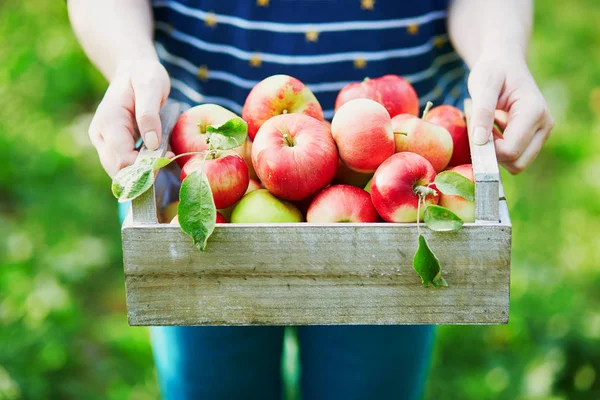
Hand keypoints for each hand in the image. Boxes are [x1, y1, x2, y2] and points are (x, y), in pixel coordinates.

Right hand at [88, 60, 170, 176]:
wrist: (133, 70)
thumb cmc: (144, 75)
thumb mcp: (151, 86)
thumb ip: (149, 113)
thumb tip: (152, 144)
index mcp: (108, 121)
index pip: (121, 158)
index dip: (145, 165)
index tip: (167, 156)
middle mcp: (100, 135)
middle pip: (117, 170)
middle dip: (143, 173)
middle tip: (167, 161)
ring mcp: (103, 142)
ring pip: (118, 172)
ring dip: (141, 173)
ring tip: (162, 159)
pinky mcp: (110, 146)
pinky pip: (123, 166)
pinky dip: (139, 168)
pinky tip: (156, 159)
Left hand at [468, 50, 553, 173]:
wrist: (505, 62)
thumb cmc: (493, 70)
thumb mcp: (483, 85)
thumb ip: (482, 113)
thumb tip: (480, 142)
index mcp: (534, 112)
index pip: (511, 150)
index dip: (488, 149)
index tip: (476, 131)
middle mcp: (544, 125)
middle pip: (517, 163)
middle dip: (494, 154)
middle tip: (483, 131)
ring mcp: (542, 133)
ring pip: (517, 163)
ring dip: (497, 152)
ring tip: (489, 128)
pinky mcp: (535, 137)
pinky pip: (516, 157)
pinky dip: (500, 149)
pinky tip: (494, 130)